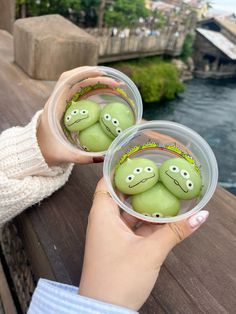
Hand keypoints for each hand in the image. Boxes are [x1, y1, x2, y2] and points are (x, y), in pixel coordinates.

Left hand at [37, 66, 117, 165]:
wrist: (36, 151)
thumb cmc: (48, 151)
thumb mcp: (65, 155)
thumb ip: (82, 158)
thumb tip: (103, 158)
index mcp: (53, 107)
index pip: (66, 81)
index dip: (84, 73)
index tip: (102, 74)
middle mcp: (57, 100)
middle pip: (76, 79)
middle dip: (96, 76)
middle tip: (115, 83)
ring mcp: (62, 101)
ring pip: (79, 83)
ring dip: (96, 80)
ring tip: (114, 84)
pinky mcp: (67, 106)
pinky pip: (81, 92)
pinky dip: (93, 88)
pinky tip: (106, 92)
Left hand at [79, 178, 208, 310]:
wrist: (103, 312)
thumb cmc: (119, 279)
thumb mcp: (150, 251)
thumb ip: (175, 231)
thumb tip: (199, 215)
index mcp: (101, 215)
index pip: (106, 182)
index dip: (119, 171)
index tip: (137, 162)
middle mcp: (103, 221)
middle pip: (120, 196)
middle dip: (138, 187)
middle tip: (156, 175)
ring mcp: (111, 234)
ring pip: (128, 213)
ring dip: (144, 206)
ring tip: (162, 193)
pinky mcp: (118, 246)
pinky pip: (132, 227)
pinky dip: (145, 222)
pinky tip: (161, 218)